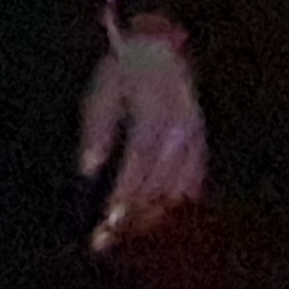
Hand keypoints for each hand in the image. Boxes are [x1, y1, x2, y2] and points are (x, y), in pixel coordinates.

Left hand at [79, 18, 207, 249]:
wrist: (159, 49)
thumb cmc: (122, 72)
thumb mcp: (101, 95)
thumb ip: (97, 133)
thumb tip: (89, 172)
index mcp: (154, 112)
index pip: (139, 162)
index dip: (124, 193)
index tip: (107, 221)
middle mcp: (180, 128)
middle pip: (160, 180)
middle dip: (134, 213)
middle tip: (108, 239)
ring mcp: (194, 135)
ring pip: (179, 184)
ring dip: (154, 212)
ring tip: (129, 232)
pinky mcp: (199, 139)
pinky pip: (194, 176)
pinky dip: (177, 198)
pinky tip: (160, 214)